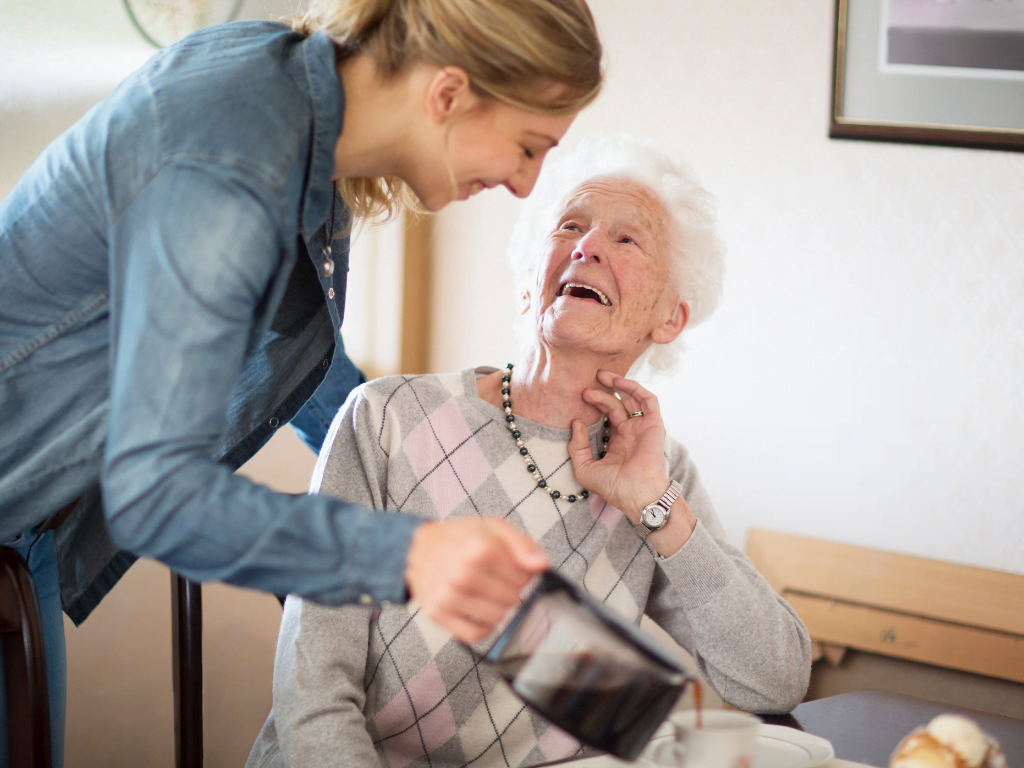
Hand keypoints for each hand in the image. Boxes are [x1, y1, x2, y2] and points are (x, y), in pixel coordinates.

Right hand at [405, 518, 549, 642]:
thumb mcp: (493, 527)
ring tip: (487, 593)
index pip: (524, 578)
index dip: (522, 574)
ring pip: (497, 618)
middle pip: (512, 599)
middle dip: (510, 590)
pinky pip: (475, 634)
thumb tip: (542, 565)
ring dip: (498, 608)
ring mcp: (450, 596)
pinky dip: (484, 627)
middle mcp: (464, 574)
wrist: (417, 549)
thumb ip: (522, 544)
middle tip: (496, 580)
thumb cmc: (458, 538)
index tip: (511, 569)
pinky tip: (480, 612)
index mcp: (481, 549)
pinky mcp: (439, 614)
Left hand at [567, 370, 671, 520]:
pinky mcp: (654, 424)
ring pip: (631, 398)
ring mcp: (642, 427)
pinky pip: (648, 400)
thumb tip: (575, 422)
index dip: (594, 404)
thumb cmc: (613, 487)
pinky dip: (635, 388)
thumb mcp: (585, 468)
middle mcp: (630, 432)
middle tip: (585, 387)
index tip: (578, 399)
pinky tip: (619, 383)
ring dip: (618, 384)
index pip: (605, 416)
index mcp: (617, 442)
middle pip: (616, 404)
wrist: (636, 494)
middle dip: (601, 392)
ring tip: (600, 375)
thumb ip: (577, 446)